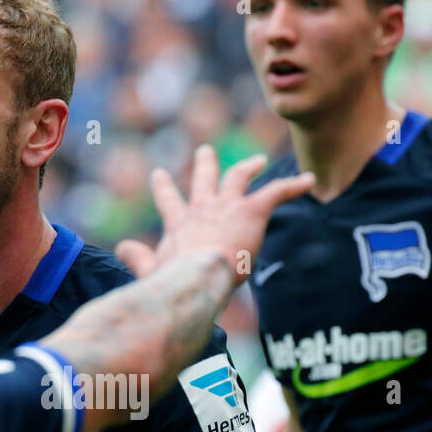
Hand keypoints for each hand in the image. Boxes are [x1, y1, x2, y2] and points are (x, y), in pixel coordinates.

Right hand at [116, 146, 313, 284]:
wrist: (196, 278)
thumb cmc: (173, 281)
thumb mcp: (150, 270)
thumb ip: (137, 257)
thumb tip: (121, 247)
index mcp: (180, 225)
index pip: (170, 202)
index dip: (164, 188)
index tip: (159, 174)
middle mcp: (203, 209)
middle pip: (205, 179)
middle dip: (206, 164)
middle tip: (206, 150)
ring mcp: (227, 208)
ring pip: (238, 178)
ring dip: (248, 167)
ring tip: (258, 161)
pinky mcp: (251, 211)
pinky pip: (276, 192)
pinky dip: (294, 185)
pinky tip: (310, 180)